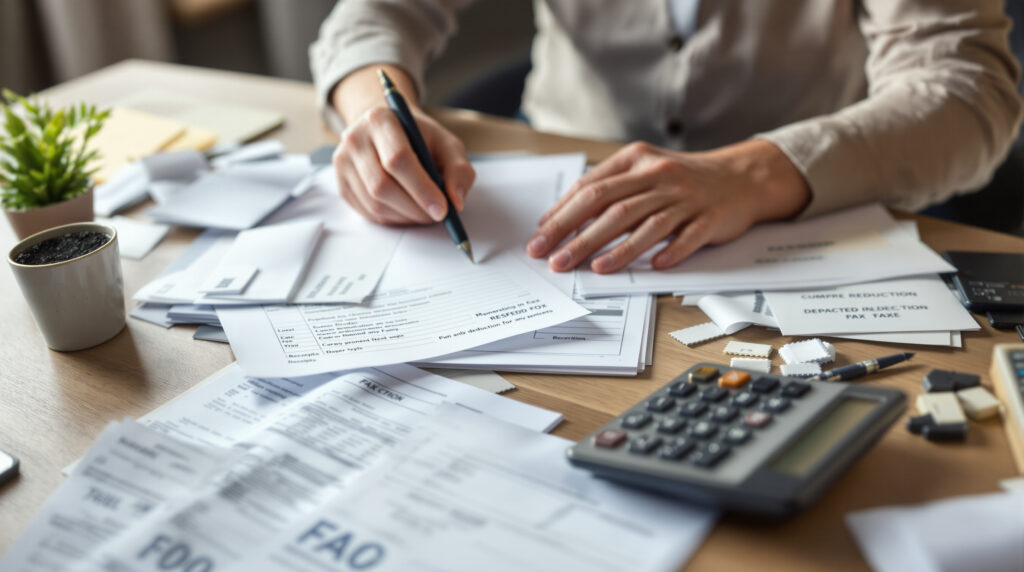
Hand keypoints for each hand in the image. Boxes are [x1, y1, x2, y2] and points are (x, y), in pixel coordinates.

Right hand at [330, 66, 474, 225]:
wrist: (390, 131)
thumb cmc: (421, 138)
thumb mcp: (447, 144)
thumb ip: (458, 170)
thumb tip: (455, 201)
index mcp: (380, 120)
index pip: (397, 159)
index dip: (421, 189)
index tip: (442, 209)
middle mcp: (355, 138)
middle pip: (382, 185)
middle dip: (414, 208)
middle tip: (437, 216)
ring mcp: (343, 162)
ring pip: (374, 203)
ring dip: (405, 217)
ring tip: (424, 212)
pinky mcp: (341, 184)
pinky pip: (368, 212)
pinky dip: (393, 219)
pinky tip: (407, 211)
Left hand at [525, 139, 810, 272]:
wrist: (741, 177)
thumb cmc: (681, 180)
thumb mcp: (643, 171)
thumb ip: (606, 190)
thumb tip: (559, 219)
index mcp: (636, 161)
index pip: (590, 188)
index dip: (562, 214)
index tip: (539, 238)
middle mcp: (659, 176)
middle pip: (611, 207)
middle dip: (576, 235)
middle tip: (553, 259)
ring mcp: (686, 197)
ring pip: (645, 223)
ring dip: (617, 248)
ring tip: (593, 268)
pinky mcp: (710, 217)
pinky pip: (688, 236)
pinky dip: (671, 251)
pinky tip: (656, 267)